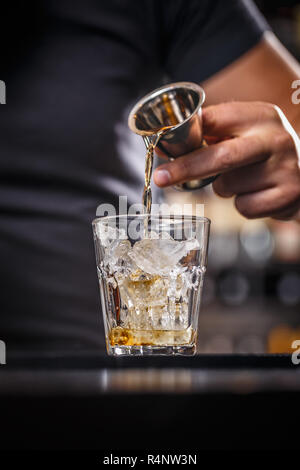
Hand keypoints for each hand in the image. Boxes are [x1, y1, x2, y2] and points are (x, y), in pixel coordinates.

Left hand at [153, 102, 299, 219]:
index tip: (161, 147)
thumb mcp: (243, 132)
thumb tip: (163, 148)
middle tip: (161, 178)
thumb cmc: (262, 152)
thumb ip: (208, 135)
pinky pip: (244, 207)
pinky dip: (242, 205)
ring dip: (224, 189)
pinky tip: (258, 193)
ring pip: (228, 187)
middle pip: (220, 156)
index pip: (213, 121)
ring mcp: (286, 168)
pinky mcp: (289, 195)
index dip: (184, 137)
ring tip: (244, 179)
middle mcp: (276, 138)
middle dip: (186, 168)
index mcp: (260, 116)